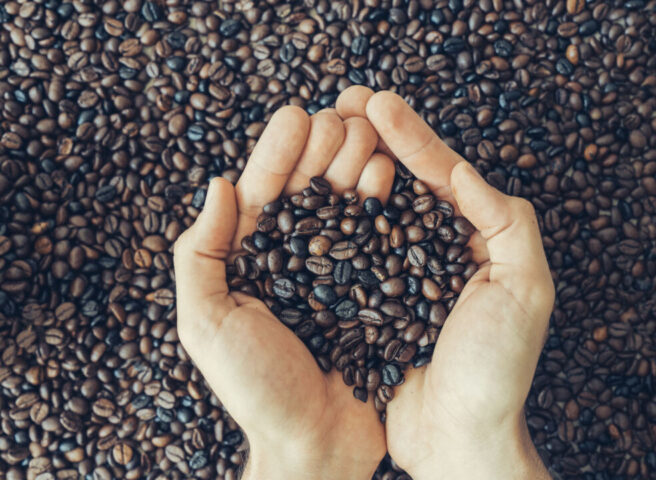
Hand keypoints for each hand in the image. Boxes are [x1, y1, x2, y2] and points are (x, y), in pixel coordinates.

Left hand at [173, 107, 394, 478]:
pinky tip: (390, 177)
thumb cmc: (255, 390)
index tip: (297, 116)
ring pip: (345, 208)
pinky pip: (377, 241)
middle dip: (323, 150)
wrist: (316, 444)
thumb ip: (200, 254)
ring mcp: (337, 274)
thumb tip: (216, 185)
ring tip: (368, 134)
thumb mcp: (206, 323)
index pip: (263, 195)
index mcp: (252, 263)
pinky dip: (383, 207)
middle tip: (341, 116)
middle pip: (309, 192)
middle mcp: (295, 261)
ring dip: (355, 167)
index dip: (277, 154)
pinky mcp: (372, 291)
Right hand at [336, 88, 554, 479]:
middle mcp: (439, 249)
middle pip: (406, 181)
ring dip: (351, 165)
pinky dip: (335, 215)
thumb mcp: (525, 290)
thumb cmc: (496, 370)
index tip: (377, 103)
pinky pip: (353, 248)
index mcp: (478, 240)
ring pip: (375, 206)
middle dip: (376, 138)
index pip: (443, 175)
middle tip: (344, 100)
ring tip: (324, 129)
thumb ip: (505, 224)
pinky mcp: (373, 297)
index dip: (412, 137)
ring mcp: (403, 271)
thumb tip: (464, 171)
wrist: (456, 438)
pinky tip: (314, 190)